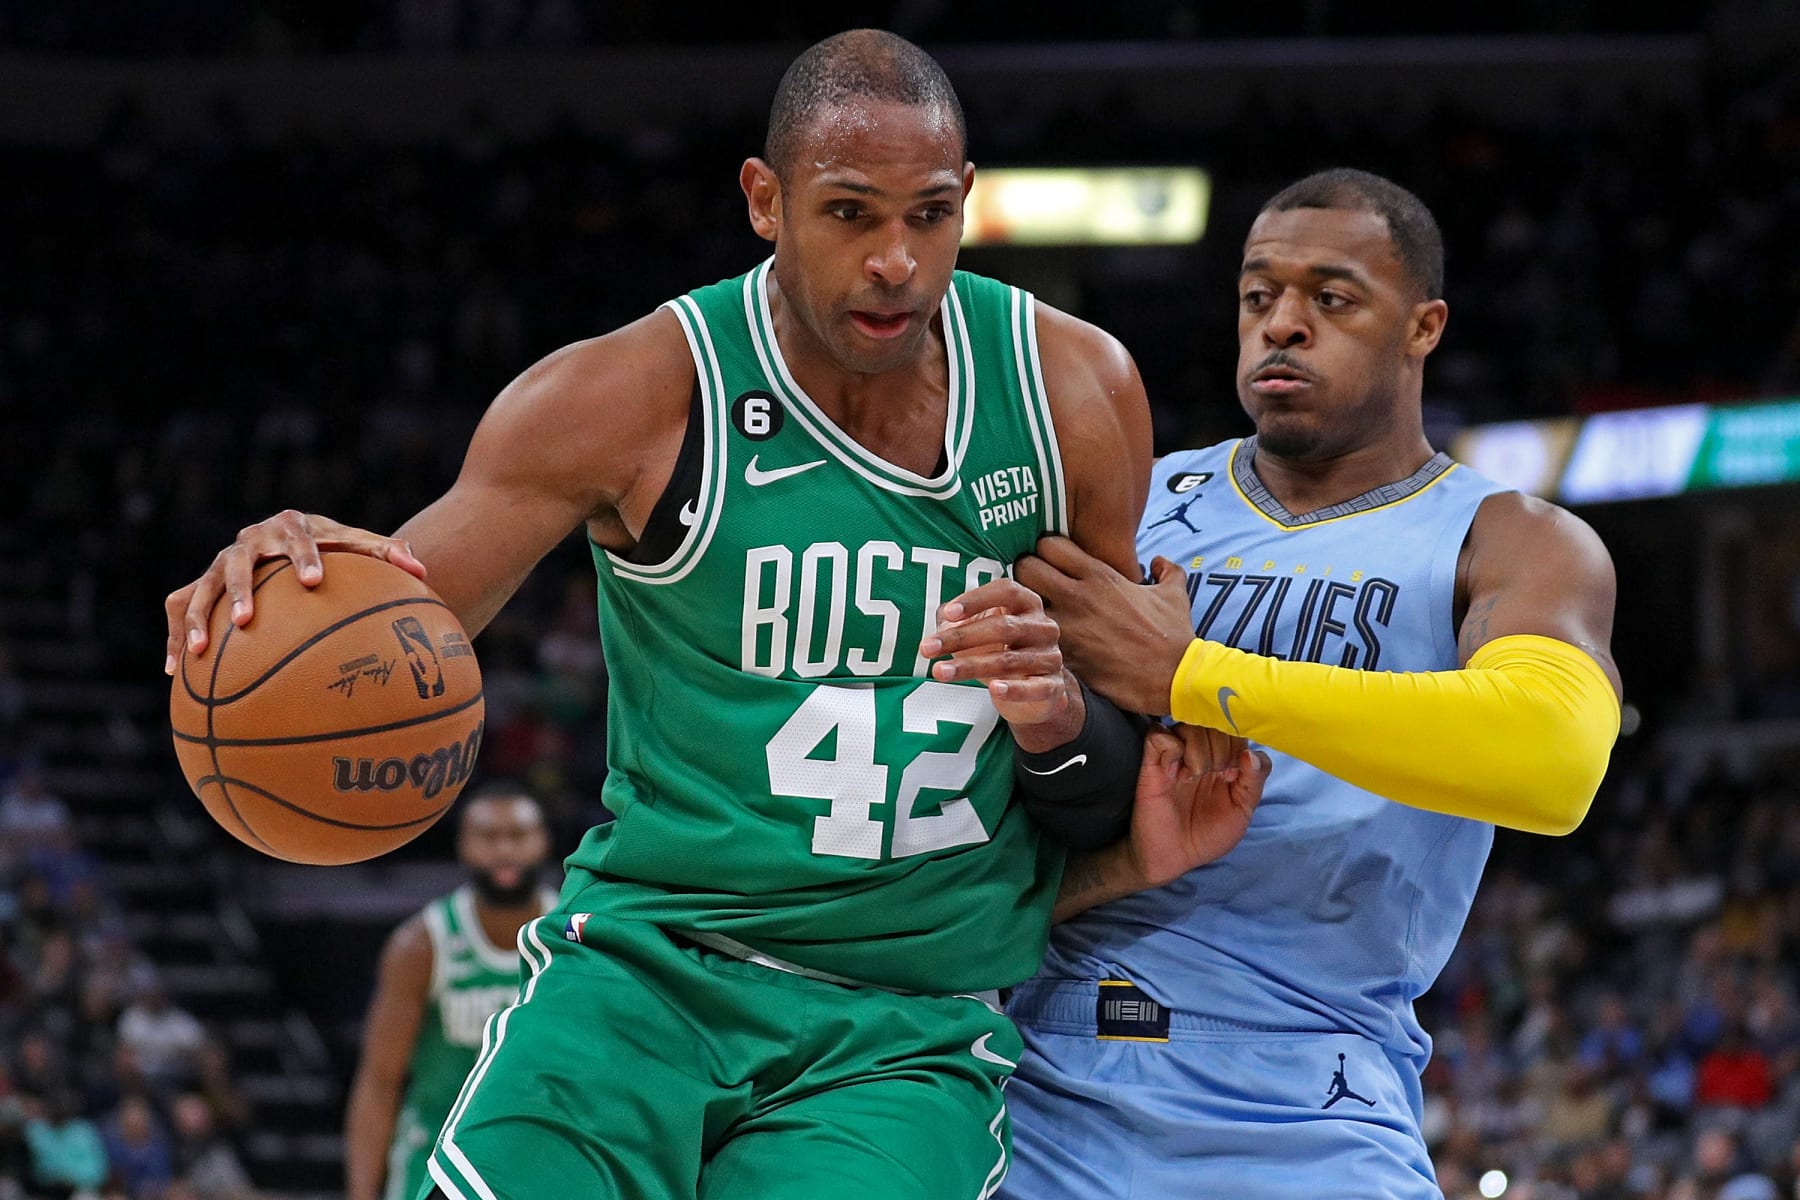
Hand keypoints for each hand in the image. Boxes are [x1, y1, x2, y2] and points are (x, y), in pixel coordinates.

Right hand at [164, 510, 425, 673]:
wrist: (296, 540)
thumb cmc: (336, 548)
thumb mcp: (360, 547)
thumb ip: (390, 555)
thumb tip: (422, 571)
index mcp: (290, 528)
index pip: (298, 540)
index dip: (305, 558)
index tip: (314, 581)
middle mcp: (249, 542)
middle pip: (238, 564)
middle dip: (240, 591)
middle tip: (247, 621)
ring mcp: (221, 563)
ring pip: (200, 588)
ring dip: (196, 619)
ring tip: (198, 652)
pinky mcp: (203, 584)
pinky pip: (180, 608)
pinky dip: (175, 637)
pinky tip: (175, 672)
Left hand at [918, 577, 1072, 733]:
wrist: (1033, 693)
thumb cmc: (1001, 651)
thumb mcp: (979, 632)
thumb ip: (959, 621)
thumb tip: (942, 617)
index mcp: (1027, 604)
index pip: (1007, 591)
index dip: (977, 600)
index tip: (949, 613)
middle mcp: (1043, 627)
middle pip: (1003, 627)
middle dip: (961, 638)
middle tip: (927, 648)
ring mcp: (1051, 657)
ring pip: (1009, 660)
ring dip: (970, 666)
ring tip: (940, 672)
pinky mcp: (1053, 687)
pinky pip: (1034, 688)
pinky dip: (1013, 689)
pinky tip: (993, 689)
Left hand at [1015, 537, 1196, 716]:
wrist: (1174, 676)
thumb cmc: (1175, 634)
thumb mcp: (1175, 594)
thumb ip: (1166, 570)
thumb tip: (1158, 561)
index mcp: (1100, 575)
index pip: (1050, 545)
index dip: (1045, 551)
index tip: (1049, 562)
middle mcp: (1078, 596)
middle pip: (1026, 568)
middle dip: (1024, 574)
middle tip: (1032, 587)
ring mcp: (1068, 627)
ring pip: (1023, 605)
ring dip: (1023, 609)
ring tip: (1030, 615)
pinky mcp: (1065, 656)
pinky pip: (1033, 641)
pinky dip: (1030, 641)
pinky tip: (1036, 644)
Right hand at [1125, 725, 1267, 887]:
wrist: (1173, 856)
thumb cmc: (1208, 834)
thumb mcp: (1242, 810)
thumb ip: (1254, 781)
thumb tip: (1249, 753)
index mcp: (1225, 759)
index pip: (1236, 729)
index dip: (1239, 746)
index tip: (1234, 775)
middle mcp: (1200, 751)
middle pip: (1214, 722)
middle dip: (1221, 751)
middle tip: (1215, 777)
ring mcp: (1175, 754)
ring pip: (1189, 725)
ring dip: (1199, 751)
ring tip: (1194, 777)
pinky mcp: (1151, 762)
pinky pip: (1158, 735)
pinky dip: (1172, 749)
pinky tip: (1174, 772)